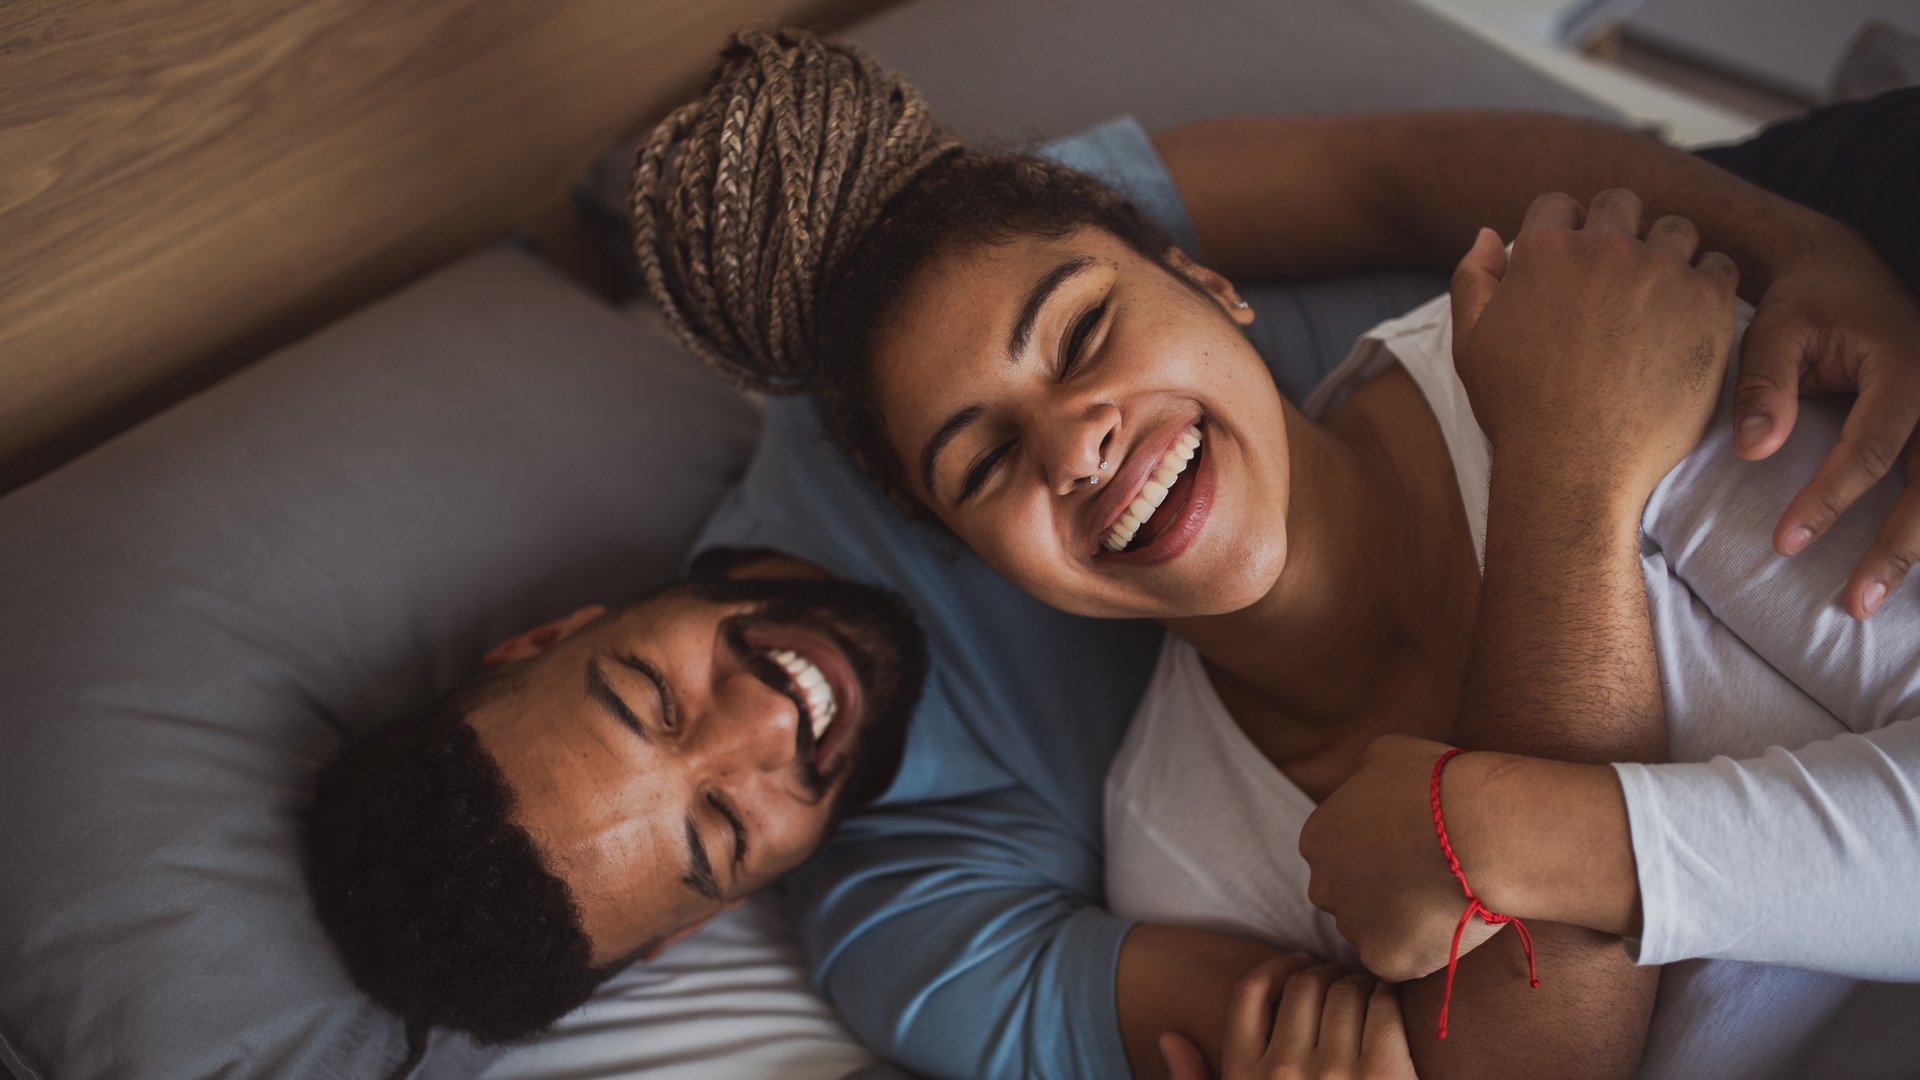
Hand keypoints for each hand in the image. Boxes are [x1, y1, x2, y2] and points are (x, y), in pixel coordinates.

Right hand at [1160, 959, 1416, 1079]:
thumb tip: (1170, 1037)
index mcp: (1245, 1075)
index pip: (1251, 991)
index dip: (1278, 967)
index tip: (1299, 964)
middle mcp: (1285, 1070)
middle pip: (1304, 984)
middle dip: (1325, 974)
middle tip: (1343, 980)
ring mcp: (1336, 1072)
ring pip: (1346, 991)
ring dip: (1360, 983)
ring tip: (1368, 995)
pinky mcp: (1384, 1073)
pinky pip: (1383, 1007)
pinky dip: (1388, 997)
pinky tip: (1390, 1007)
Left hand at [1299, 735, 1500, 982]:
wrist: (1479, 830)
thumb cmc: (1440, 784)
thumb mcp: (1391, 753)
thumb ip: (1367, 772)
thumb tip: (1369, 774)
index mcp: (1318, 838)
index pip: (1337, 855)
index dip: (1376, 855)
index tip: (1408, 851)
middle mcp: (1322, 885)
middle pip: (1347, 897)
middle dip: (1380, 891)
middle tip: (1428, 880)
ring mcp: (1352, 926)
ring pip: (1374, 932)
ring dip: (1402, 922)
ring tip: (1446, 901)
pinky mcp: (1384, 959)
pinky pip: (1401, 962)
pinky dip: (1424, 950)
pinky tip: (1450, 925)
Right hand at [1450, 189, 1740, 502]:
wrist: (1573, 464)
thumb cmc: (1517, 410)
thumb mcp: (1470, 344)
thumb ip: (1473, 280)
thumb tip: (1487, 234)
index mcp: (1542, 250)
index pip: (1558, 204)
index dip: (1564, 230)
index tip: (1573, 264)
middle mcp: (1603, 247)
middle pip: (1620, 203)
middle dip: (1617, 229)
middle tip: (1617, 278)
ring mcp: (1660, 271)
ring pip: (1676, 230)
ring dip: (1667, 253)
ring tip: (1658, 297)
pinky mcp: (1706, 302)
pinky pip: (1720, 266)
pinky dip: (1707, 284)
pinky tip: (1689, 317)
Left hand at [1731, 232, 1919, 618]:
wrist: (1842, 270)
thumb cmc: (1803, 303)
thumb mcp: (1773, 331)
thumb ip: (1763, 387)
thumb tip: (1755, 453)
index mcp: (1904, 366)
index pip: (1872, 447)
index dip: (1831, 499)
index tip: (1786, 544)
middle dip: (1897, 545)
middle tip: (1856, 602)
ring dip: (1918, 545)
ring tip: (1874, 601)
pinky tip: (1908, 571)